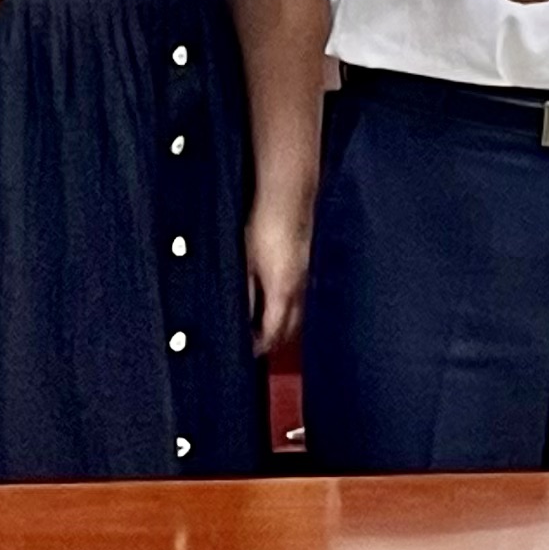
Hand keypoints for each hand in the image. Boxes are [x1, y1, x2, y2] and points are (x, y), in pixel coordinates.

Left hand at [248, 198, 311, 355]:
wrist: (287, 197)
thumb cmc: (262, 227)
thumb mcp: (245, 264)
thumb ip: (246, 296)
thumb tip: (240, 320)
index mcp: (282, 292)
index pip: (273, 332)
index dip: (259, 346)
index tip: (246, 351)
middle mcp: (299, 288)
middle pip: (291, 328)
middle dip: (274, 340)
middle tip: (255, 343)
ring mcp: (306, 276)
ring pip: (298, 311)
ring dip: (284, 322)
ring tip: (263, 323)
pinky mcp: (307, 264)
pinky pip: (301, 294)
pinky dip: (289, 305)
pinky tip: (276, 298)